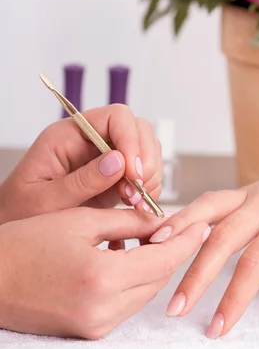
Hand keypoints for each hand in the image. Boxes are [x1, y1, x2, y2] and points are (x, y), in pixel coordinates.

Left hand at [0, 105, 161, 223]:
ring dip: (150, 175)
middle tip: (139, 189)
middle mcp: (91, 142)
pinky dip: (149, 189)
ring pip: (146, 150)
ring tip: (137, 202)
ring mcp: (105, 160)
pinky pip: (143, 174)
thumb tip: (119, 161)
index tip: (133, 171)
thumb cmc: (20, 212)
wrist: (18, 231)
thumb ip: (81, 182)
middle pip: (137, 129)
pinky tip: (138, 207)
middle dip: (145, 158)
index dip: (130, 139)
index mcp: (68, 135)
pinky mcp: (114, 179)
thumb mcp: (45, 201)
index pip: (114, 117)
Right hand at [0, 208, 209, 337]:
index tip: (201, 225)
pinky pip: (126, 304)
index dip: (186, 240)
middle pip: (159, 279)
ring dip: (151, 267)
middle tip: (170, 227)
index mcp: (102, 277)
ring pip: (145, 292)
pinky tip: (122, 259)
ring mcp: (97, 326)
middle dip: (170, 252)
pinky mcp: (90, 333)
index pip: (164, 259)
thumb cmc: (25, 245)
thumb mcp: (79, 222)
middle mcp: (104, 309)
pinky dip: (132, 282)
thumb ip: (128, 223)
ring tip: (144, 240)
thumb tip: (162, 223)